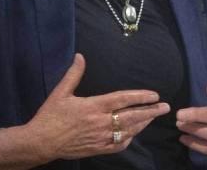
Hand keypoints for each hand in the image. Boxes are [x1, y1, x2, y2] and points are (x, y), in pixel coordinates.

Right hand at [26, 53, 169, 161]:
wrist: (41, 142)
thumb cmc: (50, 115)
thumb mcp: (60, 92)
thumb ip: (74, 74)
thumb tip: (80, 56)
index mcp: (94, 106)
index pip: (123, 100)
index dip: (140, 97)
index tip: (154, 95)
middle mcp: (100, 122)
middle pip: (132, 116)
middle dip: (150, 111)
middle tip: (165, 107)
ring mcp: (100, 138)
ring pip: (129, 131)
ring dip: (143, 124)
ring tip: (153, 117)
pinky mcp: (97, 149)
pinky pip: (119, 145)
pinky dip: (129, 138)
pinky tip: (134, 133)